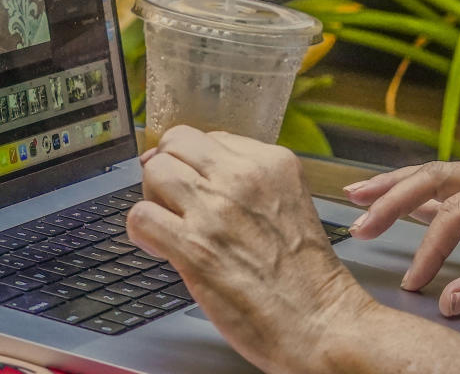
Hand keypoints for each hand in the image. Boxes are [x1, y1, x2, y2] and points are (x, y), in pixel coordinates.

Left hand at [127, 126, 374, 373]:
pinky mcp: (193, 246)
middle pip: (176, 143)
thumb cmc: (305, 274)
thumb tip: (194, 169)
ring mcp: (215, 209)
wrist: (318, 321)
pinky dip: (142, 232)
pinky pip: (140, 215)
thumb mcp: (290, 201)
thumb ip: (248, 180)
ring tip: (168, 223)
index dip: (194, 163)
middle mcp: (242, 176)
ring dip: (153, 197)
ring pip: (155, 170)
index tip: (196, 185)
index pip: (208, 137)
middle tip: (176, 201)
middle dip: (169, 170)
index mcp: (271, 162)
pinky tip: (160, 248)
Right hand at [344, 161, 459, 324]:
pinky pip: (450, 196)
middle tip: (358, 210)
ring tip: (359, 195)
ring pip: (438, 179)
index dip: (429, 246)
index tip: (415, 280)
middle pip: (437, 176)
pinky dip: (419, 201)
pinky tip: (391, 202)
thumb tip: (446, 300)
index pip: (457, 211)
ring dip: (398, 189)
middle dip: (393, 194)